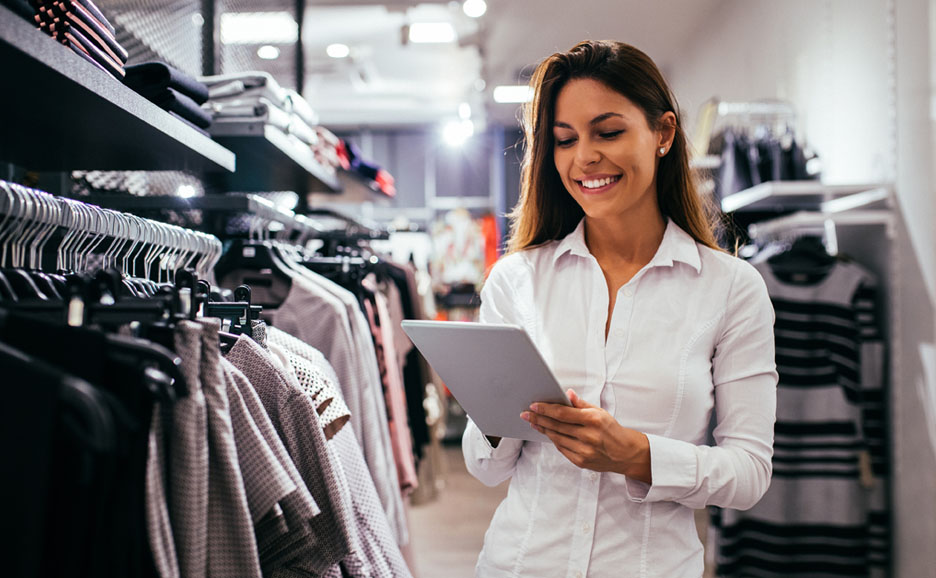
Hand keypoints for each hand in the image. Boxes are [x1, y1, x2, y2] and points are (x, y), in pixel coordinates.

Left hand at [521, 389, 651, 482]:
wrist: (625, 453)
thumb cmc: (612, 430)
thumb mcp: (600, 412)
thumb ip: (581, 404)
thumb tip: (567, 394)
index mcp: (593, 420)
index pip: (563, 413)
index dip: (546, 409)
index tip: (534, 406)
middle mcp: (588, 436)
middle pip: (556, 426)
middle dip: (538, 419)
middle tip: (526, 414)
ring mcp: (584, 451)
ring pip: (556, 438)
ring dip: (543, 429)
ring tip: (533, 422)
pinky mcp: (581, 461)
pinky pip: (562, 448)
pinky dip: (553, 440)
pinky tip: (547, 433)